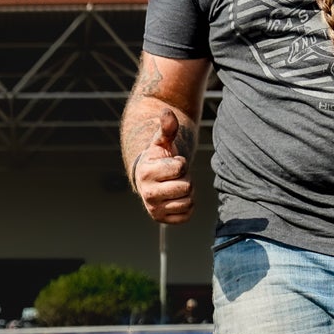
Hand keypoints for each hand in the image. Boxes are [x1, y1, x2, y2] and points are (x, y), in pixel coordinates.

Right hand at [133, 109, 194, 224]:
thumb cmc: (158, 157)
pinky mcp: (162, 220)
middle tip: (176, 177)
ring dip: (188, 193)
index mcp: (145, 173)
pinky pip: (187, 215)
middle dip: (186, 179)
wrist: (150, 178)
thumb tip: (167, 112)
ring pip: (188, 201)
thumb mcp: (161, 141)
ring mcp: (154, 209)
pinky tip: (178, 198)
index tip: (171, 163)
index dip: (181, 163)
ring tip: (176, 186)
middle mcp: (147, 194)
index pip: (180, 168)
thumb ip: (167, 127)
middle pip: (186, 187)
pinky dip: (188, 206)